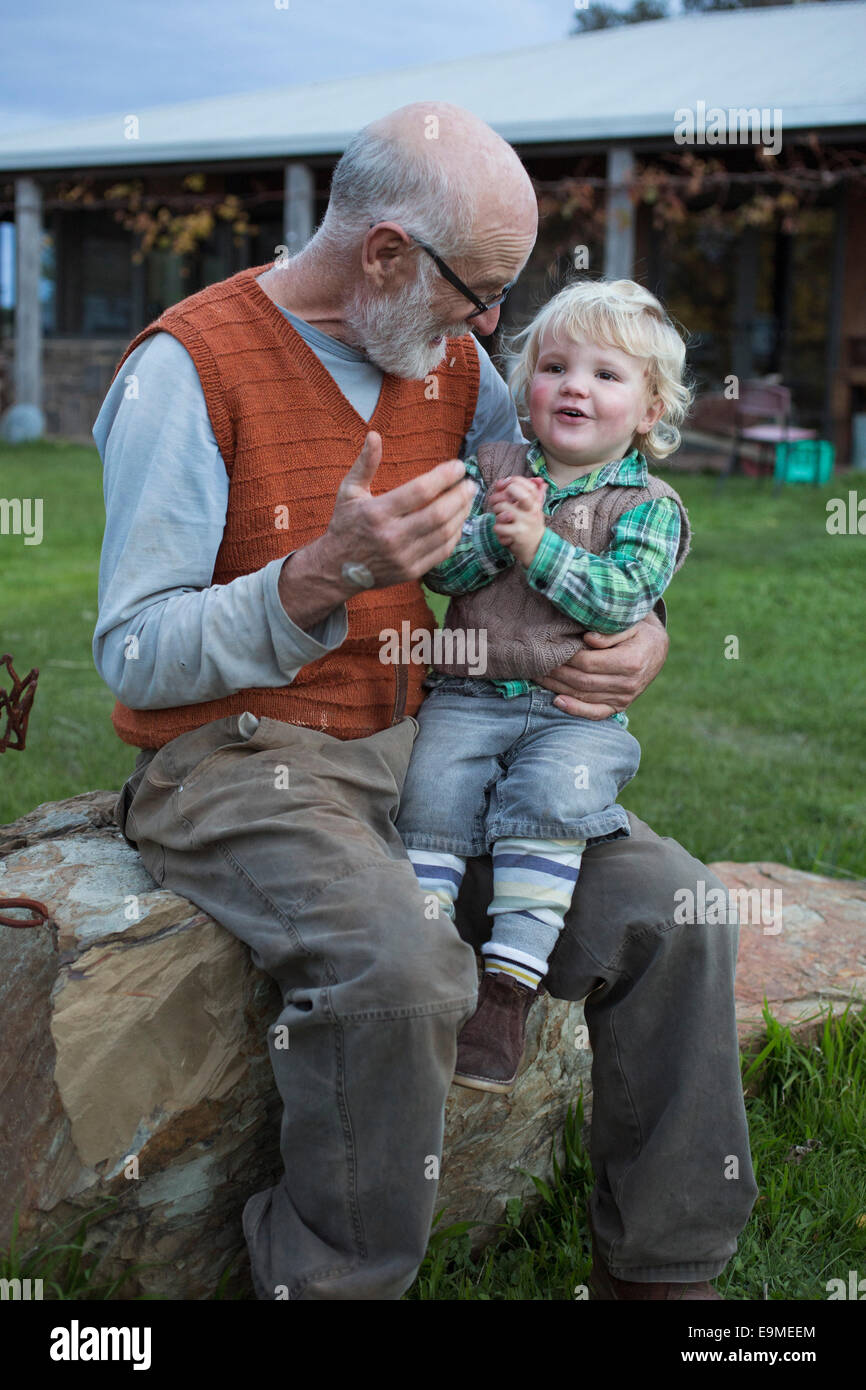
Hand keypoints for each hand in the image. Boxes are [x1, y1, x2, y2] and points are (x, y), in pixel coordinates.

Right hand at [323, 430, 477, 587]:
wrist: (336, 568)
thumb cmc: (345, 524)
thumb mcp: (348, 491)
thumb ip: (364, 464)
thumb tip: (374, 435)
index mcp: (376, 513)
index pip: (420, 491)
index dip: (444, 477)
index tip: (459, 466)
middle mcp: (391, 537)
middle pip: (438, 514)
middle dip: (460, 496)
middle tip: (471, 483)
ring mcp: (403, 557)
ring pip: (445, 533)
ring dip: (462, 514)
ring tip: (468, 499)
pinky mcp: (411, 571)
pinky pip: (442, 552)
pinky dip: (455, 535)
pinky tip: (459, 521)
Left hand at [489, 475, 546, 566]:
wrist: (536, 548)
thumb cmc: (531, 525)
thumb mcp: (535, 508)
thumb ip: (534, 492)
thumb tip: (538, 479)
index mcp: (535, 502)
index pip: (526, 484)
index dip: (512, 480)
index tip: (503, 484)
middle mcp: (531, 510)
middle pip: (513, 490)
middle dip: (500, 495)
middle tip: (498, 504)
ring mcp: (524, 522)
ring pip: (501, 508)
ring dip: (496, 513)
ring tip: (501, 519)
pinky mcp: (517, 534)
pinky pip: (498, 526)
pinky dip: (497, 529)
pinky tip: (503, 531)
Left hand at [534, 610, 668, 719]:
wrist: (657, 649)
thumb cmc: (640, 630)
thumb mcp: (630, 623)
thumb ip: (610, 631)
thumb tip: (588, 639)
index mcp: (630, 662)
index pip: (588, 662)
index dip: (566, 657)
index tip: (549, 648)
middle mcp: (628, 684)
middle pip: (582, 681)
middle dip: (556, 673)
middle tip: (536, 662)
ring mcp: (624, 698)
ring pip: (584, 696)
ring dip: (558, 688)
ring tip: (538, 676)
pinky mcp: (620, 706)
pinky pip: (595, 713)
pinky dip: (575, 709)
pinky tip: (557, 701)